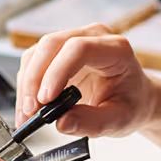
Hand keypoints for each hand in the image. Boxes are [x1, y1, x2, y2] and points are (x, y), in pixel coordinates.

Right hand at [16, 23, 157, 137]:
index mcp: (116, 50)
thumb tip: (62, 122)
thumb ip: (92, 122)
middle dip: (35, 79)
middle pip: (51, 45)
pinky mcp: (58, 52)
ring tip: (27, 114)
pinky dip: (27, 85)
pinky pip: (34, 61)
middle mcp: (93, 37)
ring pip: (37, 52)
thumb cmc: (131, 103)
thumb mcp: (120, 120)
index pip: (79, 49)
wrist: (133, 98)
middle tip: (30, 111)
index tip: (45, 100)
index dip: (57, 72)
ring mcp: (74, 40)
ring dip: (27, 84)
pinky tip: (29, 106)